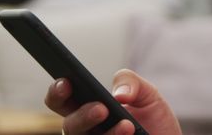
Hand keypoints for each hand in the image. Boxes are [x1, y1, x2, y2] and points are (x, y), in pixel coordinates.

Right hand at [45, 69, 181, 134]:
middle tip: (101, 109)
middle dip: (82, 116)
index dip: (58, 92)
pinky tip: (129, 134)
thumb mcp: (148, 94)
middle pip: (69, 126)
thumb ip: (131, 82)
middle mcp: (87, 130)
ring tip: (126, 124)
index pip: (63, 100)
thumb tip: (118, 94)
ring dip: (107, 134)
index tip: (65, 82)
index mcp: (88, 108)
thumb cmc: (154, 120)